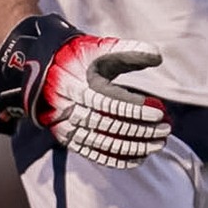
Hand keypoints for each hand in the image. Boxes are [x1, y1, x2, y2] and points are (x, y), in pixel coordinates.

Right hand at [0, 13, 171, 168]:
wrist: (42, 68)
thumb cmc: (79, 56)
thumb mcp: (101, 47)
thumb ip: (130, 51)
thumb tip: (158, 57)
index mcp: (80, 85)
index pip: (111, 102)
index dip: (136, 109)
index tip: (160, 112)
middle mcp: (72, 108)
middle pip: (110, 125)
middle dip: (141, 130)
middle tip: (166, 131)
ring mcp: (67, 126)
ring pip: (103, 143)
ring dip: (133, 147)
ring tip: (158, 145)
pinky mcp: (67, 138)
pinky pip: (93, 154)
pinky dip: (116, 160)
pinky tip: (139, 159)